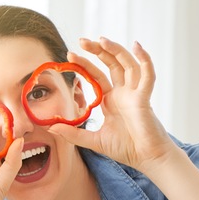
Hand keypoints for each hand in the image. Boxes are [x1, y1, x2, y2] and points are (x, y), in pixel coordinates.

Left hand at [48, 38, 177, 172]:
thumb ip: (73, 134)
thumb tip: (50, 127)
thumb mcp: (93, 140)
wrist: (146, 159)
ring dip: (115, 50)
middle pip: (111, 64)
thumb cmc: (126, 149)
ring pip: (127, 64)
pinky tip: (137, 47)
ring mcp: (134, 94)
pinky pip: (147, 76)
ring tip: (101, 40)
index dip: (85, 64)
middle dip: (97, 51)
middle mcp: (123, 93)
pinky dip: (145, 60)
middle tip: (82, 41)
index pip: (96, 76)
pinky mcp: (144, 99)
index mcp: (111, 100)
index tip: (70, 55)